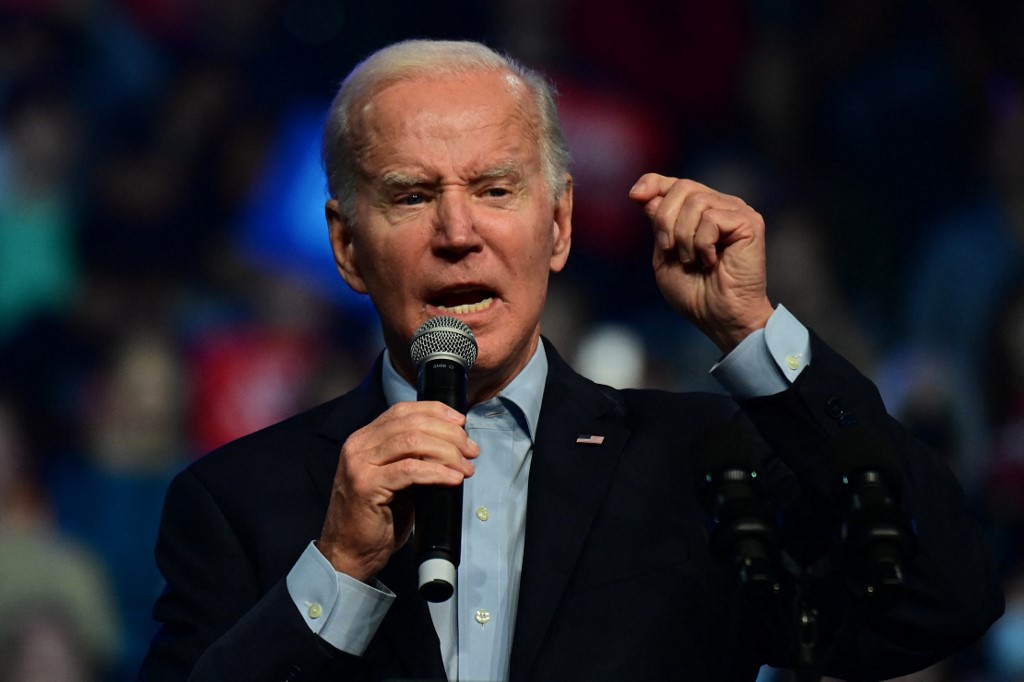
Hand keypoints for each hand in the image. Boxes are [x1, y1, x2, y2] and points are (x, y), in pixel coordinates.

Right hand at [317, 401, 478, 580]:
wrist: (349, 553)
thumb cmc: (377, 519)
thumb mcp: (396, 479)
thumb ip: (413, 457)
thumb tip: (453, 445)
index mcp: (365, 439)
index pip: (402, 411)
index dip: (435, 411)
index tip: (462, 423)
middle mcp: (358, 445)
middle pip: (411, 424)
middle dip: (449, 434)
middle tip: (471, 451)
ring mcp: (359, 464)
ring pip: (413, 442)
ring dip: (447, 452)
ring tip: (466, 467)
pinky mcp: (366, 485)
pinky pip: (410, 470)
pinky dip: (437, 471)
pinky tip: (453, 478)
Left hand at [629, 174, 773, 351]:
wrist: (718, 317)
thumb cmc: (694, 294)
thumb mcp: (664, 255)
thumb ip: (658, 223)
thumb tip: (646, 194)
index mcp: (699, 213)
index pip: (674, 183)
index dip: (653, 183)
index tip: (635, 196)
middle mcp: (720, 206)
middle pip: (682, 187)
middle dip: (665, 219)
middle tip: (668, 249)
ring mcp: (736, 212)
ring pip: (696, 201)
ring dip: (684, 237)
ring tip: (692, 260)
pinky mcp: (749, 222)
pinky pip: (712, 218)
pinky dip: (702, 244)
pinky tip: (712, 262)